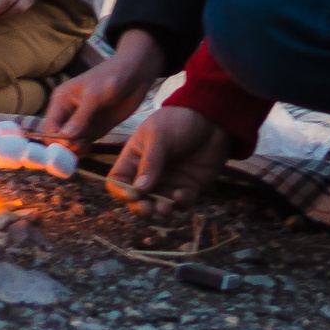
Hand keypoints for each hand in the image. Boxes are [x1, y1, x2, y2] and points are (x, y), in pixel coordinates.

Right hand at [45, 28, 166, 140]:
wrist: (136, 74)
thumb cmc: (112, 77)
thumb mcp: (94, 96)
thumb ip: (80, 117)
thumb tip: (65, 137)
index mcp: (61, 101)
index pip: (51, 127)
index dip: (56, 139)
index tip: (69, 147)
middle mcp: (67, 113)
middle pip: (58, 138)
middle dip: (65, 147)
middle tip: (79, 148)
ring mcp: (81, 123)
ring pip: (70, 144)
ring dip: (75, 150)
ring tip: (86, 148)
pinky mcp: (94, 129)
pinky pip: (83, 144)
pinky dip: (84, 150)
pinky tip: (89, 148)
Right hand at [108, 104, 235, 212]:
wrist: (211, 120)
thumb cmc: (179, 121)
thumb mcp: (159, 136)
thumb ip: (150, 162)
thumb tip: (139, 190)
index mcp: (134, 158)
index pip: (118, 180)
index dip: (121, 191)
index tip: (133, 194)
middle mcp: (149, 173)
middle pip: (136, 198)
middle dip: (139, 207)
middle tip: (148, 209)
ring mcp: (168, 182)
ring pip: (157, 205)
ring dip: (159, 209)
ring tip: (165, 208)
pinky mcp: (188, 188)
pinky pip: (180, 204)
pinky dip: (179, 204)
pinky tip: (182, 194)